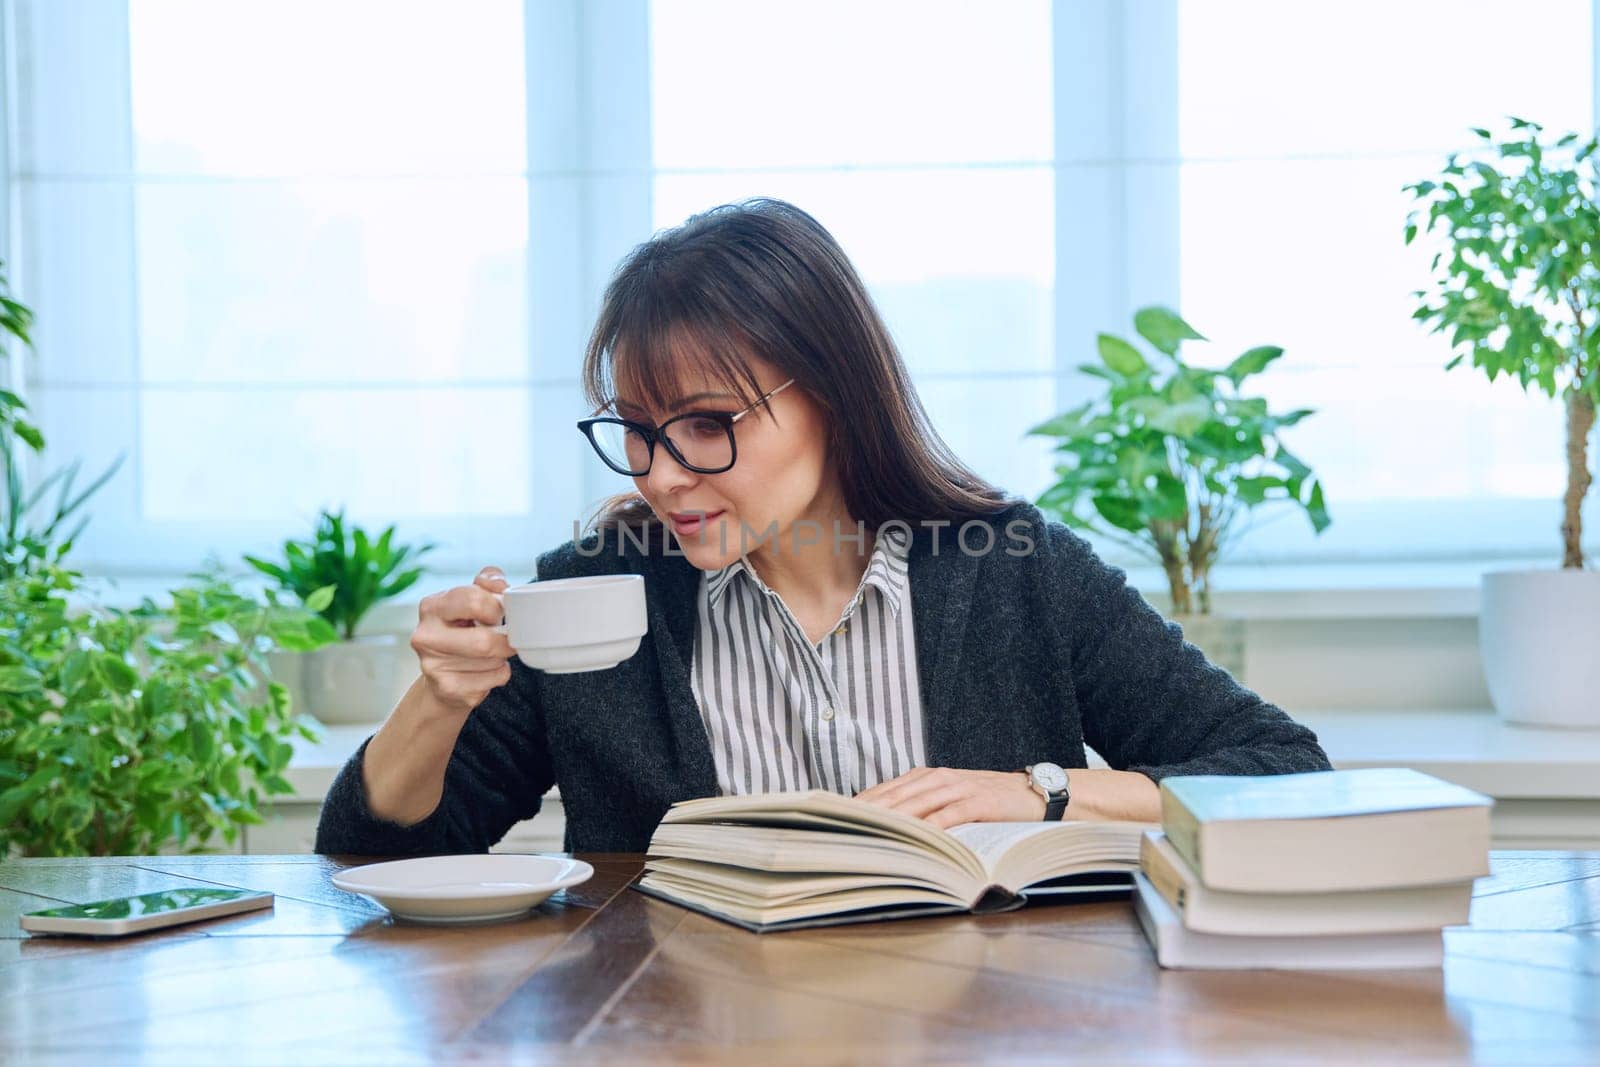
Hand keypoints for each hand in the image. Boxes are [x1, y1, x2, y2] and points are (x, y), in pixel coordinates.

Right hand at [409, 565, 519, 716]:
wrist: (442, 674)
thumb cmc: (461, 630)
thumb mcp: (471, 599)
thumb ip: (488, 582)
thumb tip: (500, 585)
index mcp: (431, 606)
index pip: (473, 600)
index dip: (496, 607)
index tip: (498, 614)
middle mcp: (425, 636)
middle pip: (484, 640)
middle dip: (504, 639)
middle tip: (503, 636)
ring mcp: (433, 666)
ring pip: (493, 660)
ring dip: (502, 656)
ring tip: (490, 653)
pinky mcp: (448, 689)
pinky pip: (494, 678)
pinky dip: (499, 673)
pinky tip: (485, 670)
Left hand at [853, 767, 1043, 828]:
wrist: (1032, 794)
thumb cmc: (988, 800)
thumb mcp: (950, 798)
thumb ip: (922, 807)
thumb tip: (887, 827)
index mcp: (927, 776)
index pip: (886, 790)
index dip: (862, 804)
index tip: (838, 819)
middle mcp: (938, 778)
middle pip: (895, 796)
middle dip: (869, 812)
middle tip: (844, 827)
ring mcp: (958, 788)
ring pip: (917, 803)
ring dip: (893, 818)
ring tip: (870, 832)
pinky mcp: (978, 801)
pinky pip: (950, 815)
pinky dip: (933, 826)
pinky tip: (918, 837)